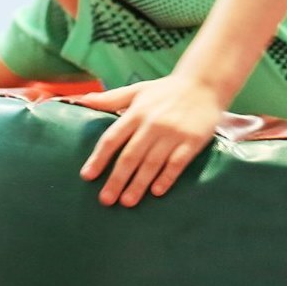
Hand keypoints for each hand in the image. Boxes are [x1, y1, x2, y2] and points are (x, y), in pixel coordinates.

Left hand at [76, 75, 224, 207]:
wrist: (204, 83)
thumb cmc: (166, 90)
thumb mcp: (137, 90)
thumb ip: (111, 98)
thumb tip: (83, 101)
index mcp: (136, 112)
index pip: (113, 138)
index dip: (99, 158)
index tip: (87, 176)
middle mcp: (153, 123)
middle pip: (131, 155)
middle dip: (117, 179)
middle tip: (106, 200)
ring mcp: (173, 133)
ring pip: (152, 162)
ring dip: (139, 184)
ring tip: (127, 202)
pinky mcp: (192, 141)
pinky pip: (177, 163)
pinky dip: (167, 177)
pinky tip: (157, 191)